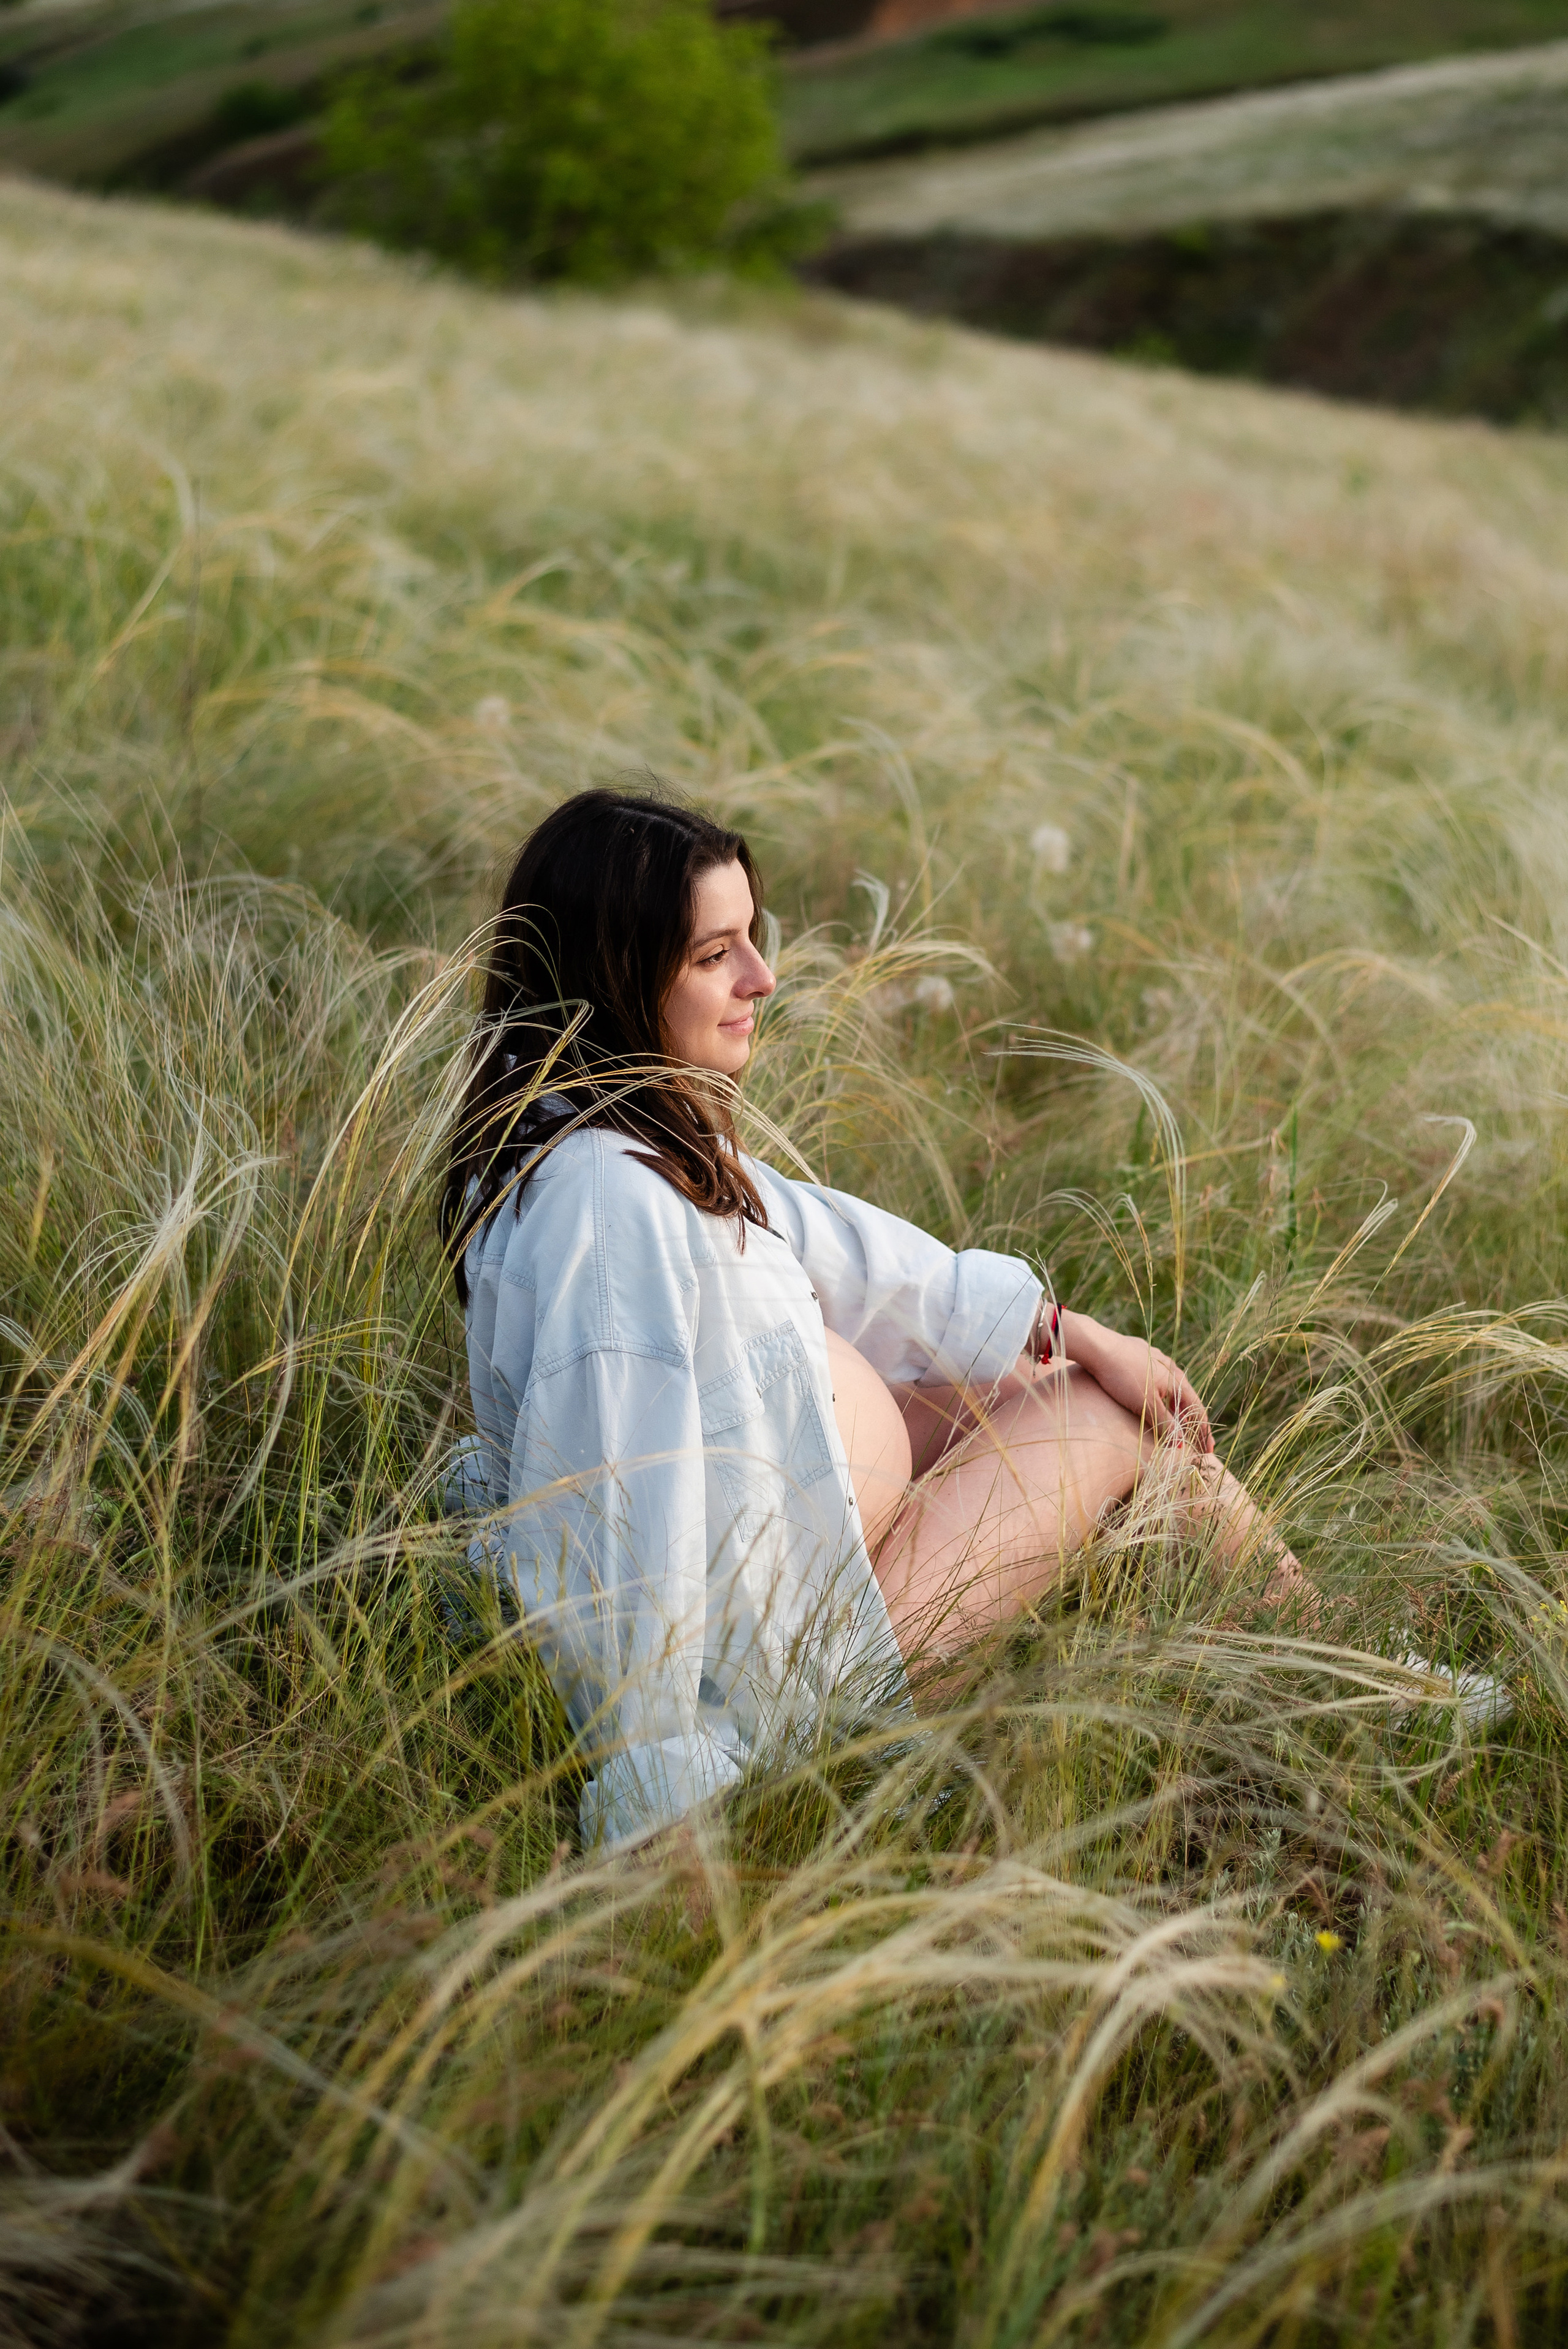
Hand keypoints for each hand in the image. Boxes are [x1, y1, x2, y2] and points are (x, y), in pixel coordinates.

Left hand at [1058, 1313, 1213, 1451]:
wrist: (1097, 1346)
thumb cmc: (1123, 1377)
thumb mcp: (1145, 1404)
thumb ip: (1164, 1423)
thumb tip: (1181, 1442)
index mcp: (1176, 1379)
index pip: (1197, 1409)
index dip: (1203, 1431)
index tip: (1209, 1450)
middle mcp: (1170, 1367)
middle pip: (1187, 1397)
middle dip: (1192, 1419)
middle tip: (1196, 1439)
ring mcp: (1154, 1358)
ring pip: (1172, 1386)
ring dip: (1177, 1406)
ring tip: (1177, 1421)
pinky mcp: (1138, 1354)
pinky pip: (1157, 1378)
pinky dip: (1161, 1393)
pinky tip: (1155, 1396)